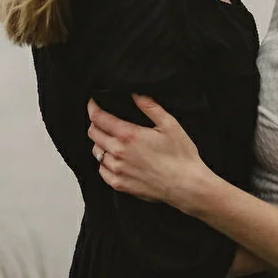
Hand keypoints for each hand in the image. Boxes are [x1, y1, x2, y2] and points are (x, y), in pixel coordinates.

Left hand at [87, 95, 214, 206]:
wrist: (185, 185)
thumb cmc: (180, 155)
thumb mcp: (169, 124)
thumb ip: (149, 106)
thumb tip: (135, 93)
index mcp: (129, 135)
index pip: (99, 118)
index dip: (93, 107)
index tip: (93, 102)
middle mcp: (118, 152)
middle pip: (93, 133)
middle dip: (95, 123)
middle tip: (103, 119)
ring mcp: (117, 170)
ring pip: (96, 151)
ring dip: (100, 142)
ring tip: (112, 139)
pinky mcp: (119, 184)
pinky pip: (102, 170)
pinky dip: (104, 162)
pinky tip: (116, 159)